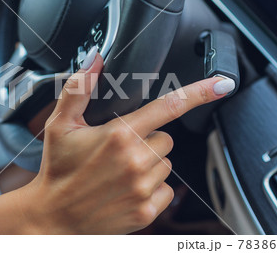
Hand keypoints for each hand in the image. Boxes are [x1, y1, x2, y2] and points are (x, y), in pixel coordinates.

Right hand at [18, 52, 233, 233]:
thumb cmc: (58, 169)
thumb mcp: (60, 125)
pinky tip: (127, 188)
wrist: (54, 216)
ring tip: (120, 170)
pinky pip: (166, 190)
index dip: (199, 92)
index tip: (222, 84)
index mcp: (119, 135)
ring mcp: (143, 188)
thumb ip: (80, 88)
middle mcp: (136, 161)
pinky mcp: (147, 211)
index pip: (168, 106)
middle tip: (121, 148)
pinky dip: (152, 187)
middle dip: (149, 138)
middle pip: (166, 138)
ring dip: (150, 163)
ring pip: (166, 164)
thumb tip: (95, 59)